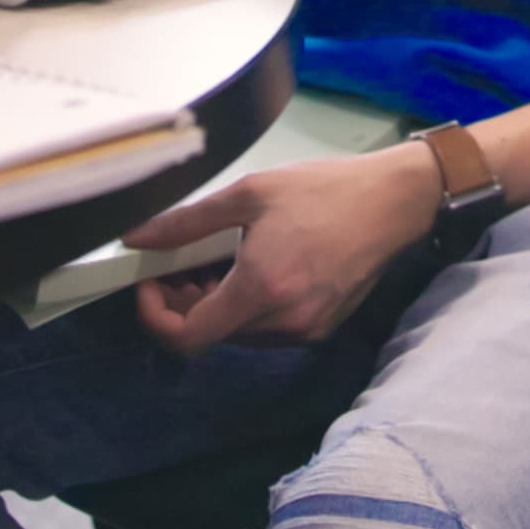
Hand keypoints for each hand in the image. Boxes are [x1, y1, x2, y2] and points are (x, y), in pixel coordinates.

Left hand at [120, 145, 442, 355]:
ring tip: (214, 263)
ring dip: (214, 307)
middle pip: (209, 335)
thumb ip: (186, 222)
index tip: (150, 285)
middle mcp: (283, 321)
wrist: (393, 201)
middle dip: (182, 304)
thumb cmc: (324, 191)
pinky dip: (246, 308)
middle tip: (177, 265)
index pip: (187, 338)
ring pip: (236, 334)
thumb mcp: (249, 194)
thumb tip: (136, 237)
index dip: (155, 318)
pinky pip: (266, 330)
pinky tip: (250, 271)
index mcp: (261, 288)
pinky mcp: (321, 328)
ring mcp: (305, 330)